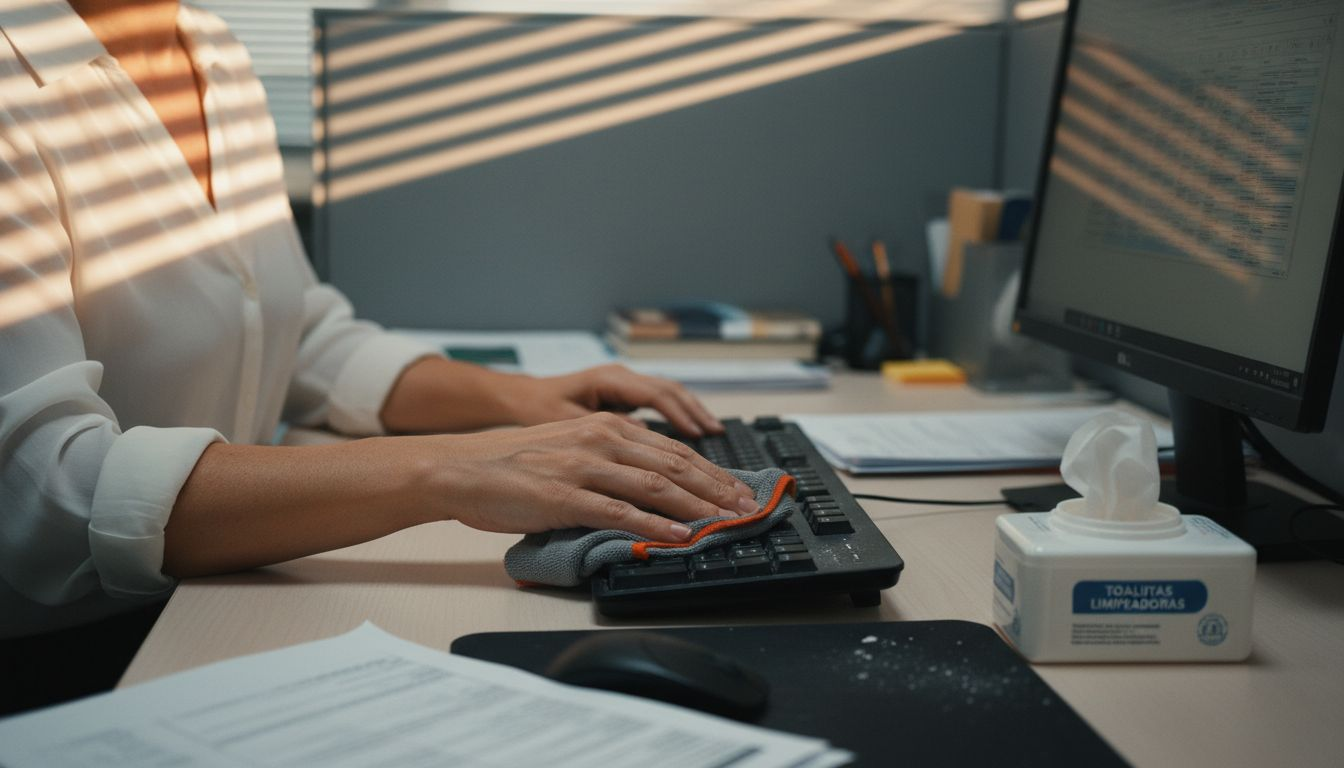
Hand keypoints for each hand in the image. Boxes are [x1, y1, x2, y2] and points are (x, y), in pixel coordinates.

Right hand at [424, 412, 758, 539]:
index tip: (738, 490)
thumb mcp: (570, 448)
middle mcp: (600, 440)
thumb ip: (610, 460)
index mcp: (605, 427)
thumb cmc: (512, 464)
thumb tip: (650, 487)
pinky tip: (677, 536)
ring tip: (725, 523)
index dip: (711, 471)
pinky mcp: (564, 497)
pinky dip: (653, 526)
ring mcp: (583, 468)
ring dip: (697, 507)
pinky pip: (618, 512)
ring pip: (654, 487)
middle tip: (747, 509)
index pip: (671, 450)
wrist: (460, 468)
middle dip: (717, 489)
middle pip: (674, 465)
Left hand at [510, 364, 723, 436]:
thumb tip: (642, 441)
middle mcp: (620, 376)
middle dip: (697, 414)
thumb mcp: (564, 423)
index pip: (656, 395)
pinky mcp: (622, 395)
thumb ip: (603, 434)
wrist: (517, 399)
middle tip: (718, 435)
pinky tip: (692, 432)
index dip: (681, 417)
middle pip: (671, 392)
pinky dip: (678, 414)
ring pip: (669, 393)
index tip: (702, 436)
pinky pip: (659, 401)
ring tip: (715, 432)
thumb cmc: (536, 411)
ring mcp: (623, 384)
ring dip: (693, 412)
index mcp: (608, 380)